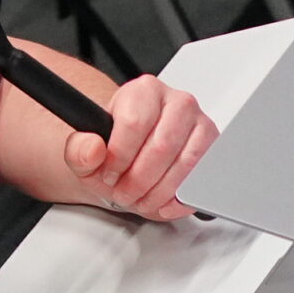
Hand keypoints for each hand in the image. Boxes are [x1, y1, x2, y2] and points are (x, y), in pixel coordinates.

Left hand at [59, 75, 216, 220]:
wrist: (133, 157)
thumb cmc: (114, 149)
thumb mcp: (85, 151)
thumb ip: (79, 149)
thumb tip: (93, 149)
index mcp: (144, 91)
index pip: (134, 123)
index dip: (119, 157)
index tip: (109, 173)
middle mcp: (177, 102)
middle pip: (161, 147)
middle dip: (139, 180)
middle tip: (124, 193)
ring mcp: (200, 124)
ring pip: (185, 164)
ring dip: (159, 192)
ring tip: (140, 198)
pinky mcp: (214, 149)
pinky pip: (201, 178)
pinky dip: (180, 198)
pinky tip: (162, 201)